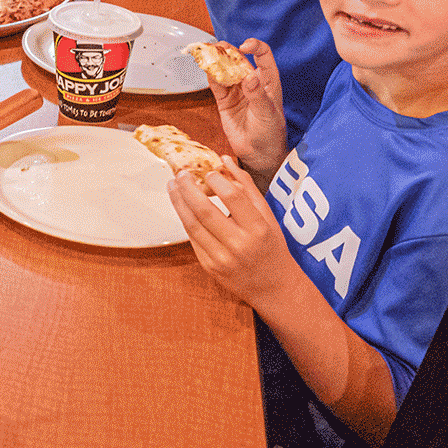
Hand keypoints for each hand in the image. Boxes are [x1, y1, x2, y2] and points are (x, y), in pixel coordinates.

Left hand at [169, 160, 301, 310]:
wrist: (274, 288)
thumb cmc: (272, 247)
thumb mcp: (267, 215)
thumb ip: (246, 186)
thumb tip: (225, 159)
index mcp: (257, 228)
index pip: (232, 197)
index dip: (216, 180)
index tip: (208, 172)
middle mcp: (239, 244)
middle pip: (204, 210)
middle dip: (187, 188)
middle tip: (180, 173)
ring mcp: (222, 258)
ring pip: (192, 225)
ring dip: (178, 202)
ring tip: (173, 186)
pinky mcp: (210, 267)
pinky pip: (192, 239)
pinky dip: (185, 220)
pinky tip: (182, 207)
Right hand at [209, 39, 287, 177]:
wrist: (259, 154)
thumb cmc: (270, 133)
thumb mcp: (267, 114)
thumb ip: (258, 95)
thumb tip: (250, 76)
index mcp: (268, 81)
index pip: (263, 56)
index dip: (255, 47)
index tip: (244, 46)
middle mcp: (251, 82)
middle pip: (239, 59)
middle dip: (228, 50)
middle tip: (217, 47)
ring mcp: (237, 90)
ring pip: (225, 69)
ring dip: (216, 60)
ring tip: (206, 53)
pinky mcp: (224, 100)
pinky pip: (215, 83)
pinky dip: (209, 75)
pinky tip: (205, 68)